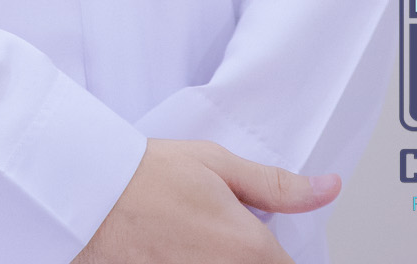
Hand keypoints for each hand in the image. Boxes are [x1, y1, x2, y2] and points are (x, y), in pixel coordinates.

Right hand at [73, 138, 340, 263]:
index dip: (280, 254)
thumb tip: (328, 188)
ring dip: (221, 259)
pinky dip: (193, 262)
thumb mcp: (217, 163)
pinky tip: (180, 249)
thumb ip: (277, 186)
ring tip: (195, 238)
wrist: (89, 193)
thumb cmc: (148, 174)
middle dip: (252, 256)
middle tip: (216, 233)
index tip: (260, 240)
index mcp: (248, 247)